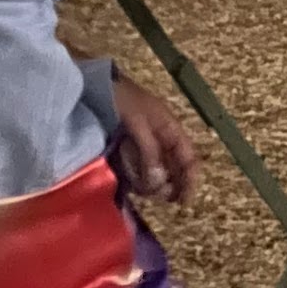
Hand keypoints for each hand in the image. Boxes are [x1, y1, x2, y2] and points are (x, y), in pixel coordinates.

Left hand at [110, 77, 199, 206]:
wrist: (96, 85)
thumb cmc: (122, 99)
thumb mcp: (138, 123)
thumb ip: (149, 152)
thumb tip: (159, 182)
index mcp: (170, 128)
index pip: (189, 158)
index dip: (190, 179)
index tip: (184, 202)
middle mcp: (161, 138)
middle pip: (174, 168)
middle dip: (169, 184)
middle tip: (158, 198)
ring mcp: (144, 143)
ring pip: (155, 171)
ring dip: (151, 183)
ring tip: (141, 189)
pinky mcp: (127, 147)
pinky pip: (138, 168)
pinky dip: (136, 177)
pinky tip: (130, 181)